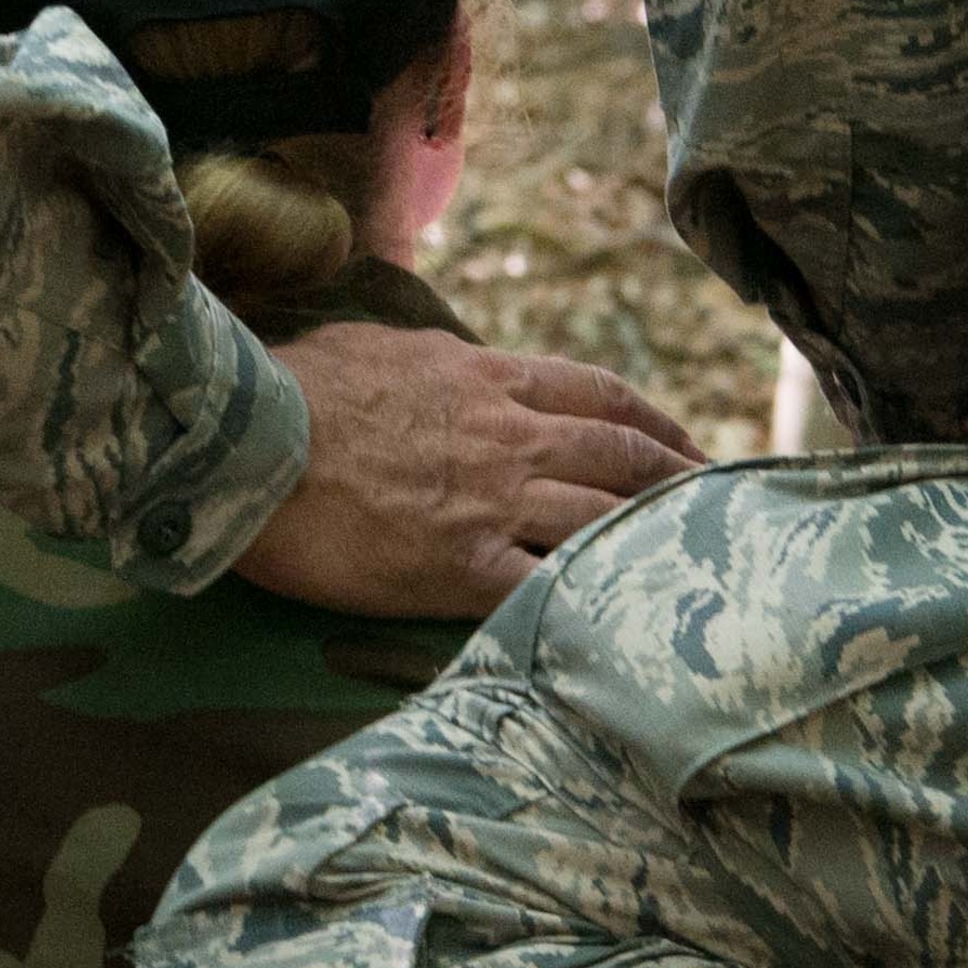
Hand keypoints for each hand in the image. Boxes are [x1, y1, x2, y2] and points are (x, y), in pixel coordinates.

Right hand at [237, 324, 703, 618]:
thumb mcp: (375, 344)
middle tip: (719, 508)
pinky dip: (587, 604)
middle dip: (680, 482)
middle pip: (622, 457)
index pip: (599, 394)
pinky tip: (620, 623)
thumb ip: (430, 359)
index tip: (684, 443)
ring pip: (601, 521)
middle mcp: (508, 437)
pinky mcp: (459, 566)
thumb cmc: (291, 386)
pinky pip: (543, 590)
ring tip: (692, 569)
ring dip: (653, 542)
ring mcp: (490, 503)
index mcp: (486, 377)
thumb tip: (448, 360)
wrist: (247, 441)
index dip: (654, 420)